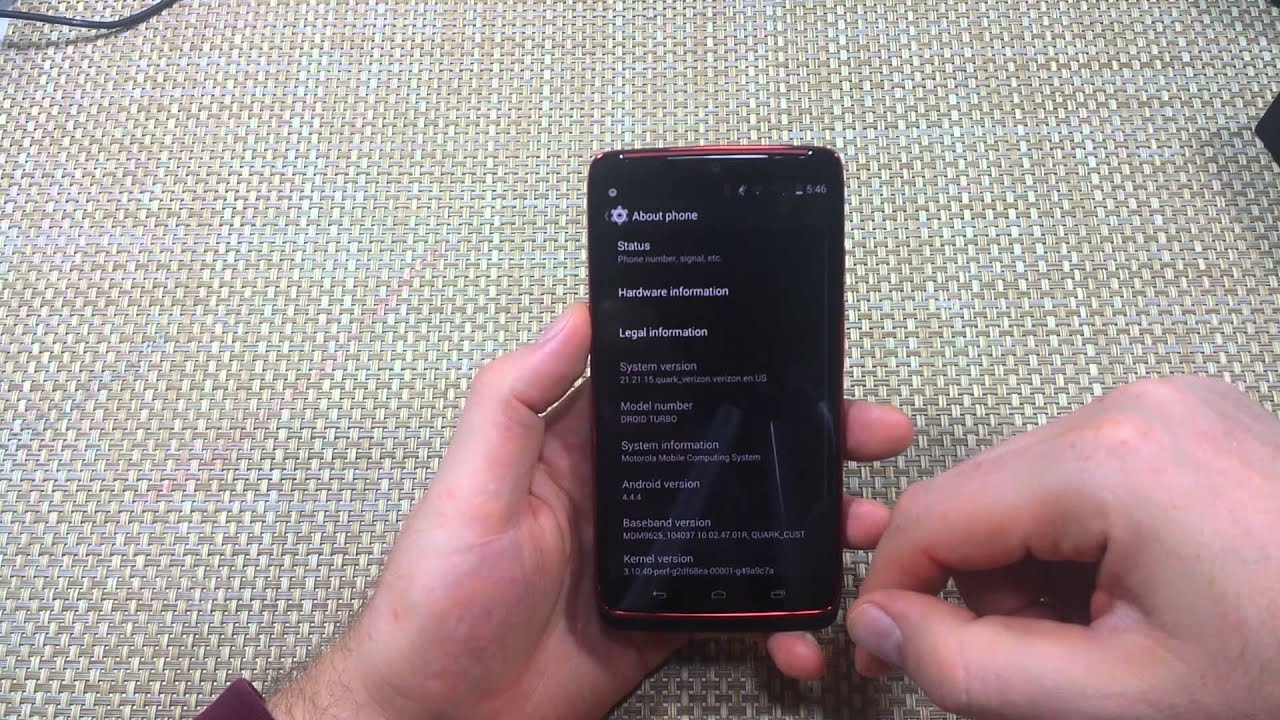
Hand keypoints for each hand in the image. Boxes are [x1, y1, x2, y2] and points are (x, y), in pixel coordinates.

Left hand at [267, 302, 914, 719]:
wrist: (434, 717)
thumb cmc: (434, 600)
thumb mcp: (470, 489)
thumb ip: (515, 401)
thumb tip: (573, 316)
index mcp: (578, 449)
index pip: (669, 387)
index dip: (737, 365)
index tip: (803, 353)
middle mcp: (621, 495)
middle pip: (729, 451)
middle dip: (803, 440)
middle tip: (870, 432)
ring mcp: (646, 558)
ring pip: (747, 525)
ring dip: (808, 522)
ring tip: (865, 521)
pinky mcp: (659, 618)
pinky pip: (733, 608)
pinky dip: (775, 621)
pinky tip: (803, 635)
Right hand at [846, 376, 1279, 718]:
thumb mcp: (1121, 702)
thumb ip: (974, 670)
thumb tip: (884, 627)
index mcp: (1108, 459)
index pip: (934, 515)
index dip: (896, 592)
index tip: (893, 652)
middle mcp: (1133, 406)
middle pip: (983, 496)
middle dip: (986, 588)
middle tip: (1042, 664)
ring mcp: (1171, 404)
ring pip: (1032, 487)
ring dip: (1036, 569)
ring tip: (1109, 636)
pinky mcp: (1195, 419)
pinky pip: (1090, 473)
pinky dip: (1084, 541)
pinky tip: (1138, 596)